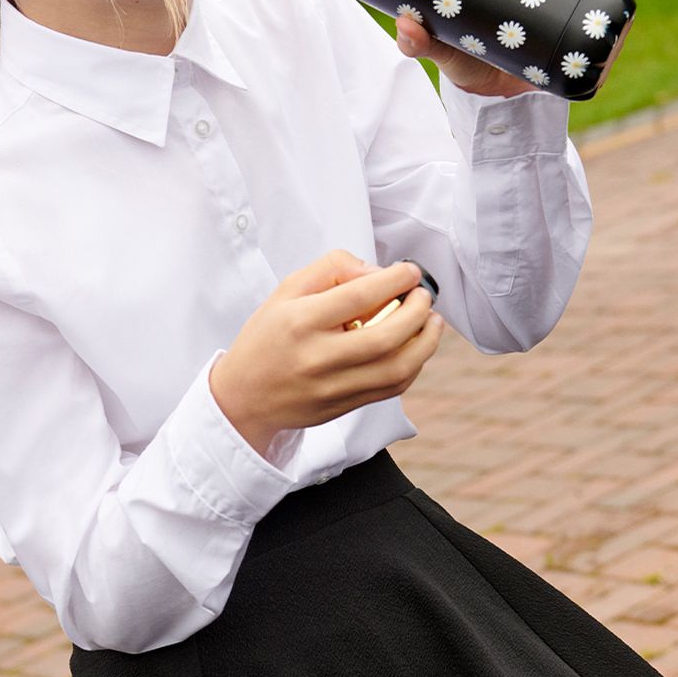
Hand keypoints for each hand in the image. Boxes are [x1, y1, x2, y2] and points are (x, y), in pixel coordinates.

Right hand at [209, 248, 443, 455]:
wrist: (244, 398)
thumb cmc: (267, 339)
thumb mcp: (286, 292)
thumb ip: (329, 269)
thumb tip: (374, 271)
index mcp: (300, 322)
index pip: (358, 295)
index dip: (394, 279)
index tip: (409, 271)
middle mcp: (318, 357)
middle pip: (386, 336)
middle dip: (417, 311)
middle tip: (423, 296)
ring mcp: (333, 387)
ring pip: (396, 368)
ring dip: (426, 342)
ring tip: (433, 321)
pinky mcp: (345, 407)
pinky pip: (392, 388)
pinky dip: (413, 366)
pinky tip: (417, 348)